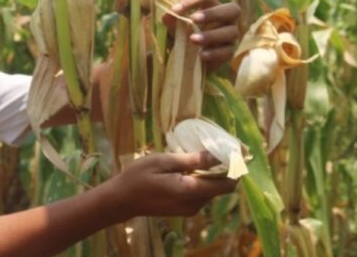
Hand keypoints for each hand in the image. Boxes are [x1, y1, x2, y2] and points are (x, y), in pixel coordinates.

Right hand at [106, 152, 236, 217]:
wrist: (121, 200)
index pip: (226, 185)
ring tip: (203, 154)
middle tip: (218, 147)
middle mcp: (194, 204)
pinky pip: (202, 194)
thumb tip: (218, 156)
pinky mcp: (184, 209)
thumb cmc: (139, 177)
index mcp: (190, 191)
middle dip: (224, 169)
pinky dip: (203, 180)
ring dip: (213, 174)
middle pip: (222, 187)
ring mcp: (190, 209)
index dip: (235, 168)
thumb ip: (192, 160)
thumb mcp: (164, 162)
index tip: (235, 150)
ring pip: (213, 190)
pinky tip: (192, 167)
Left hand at [162, 0, 240, 70]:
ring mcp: (231, 36)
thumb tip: (166, 16)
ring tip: (193, 39)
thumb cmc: (186, 38)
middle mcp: (227, 19)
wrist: (191, 60)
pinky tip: (201, 55)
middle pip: (232, 9)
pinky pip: (226, 52)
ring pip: (231, 32)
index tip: (175, 10)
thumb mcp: (177, 30)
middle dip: (213, 13)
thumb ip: (173, 23)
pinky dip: (213, 53)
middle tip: (194, 19)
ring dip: (211, 35)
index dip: (191, 1)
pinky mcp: (229, 52)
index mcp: (212, 6)